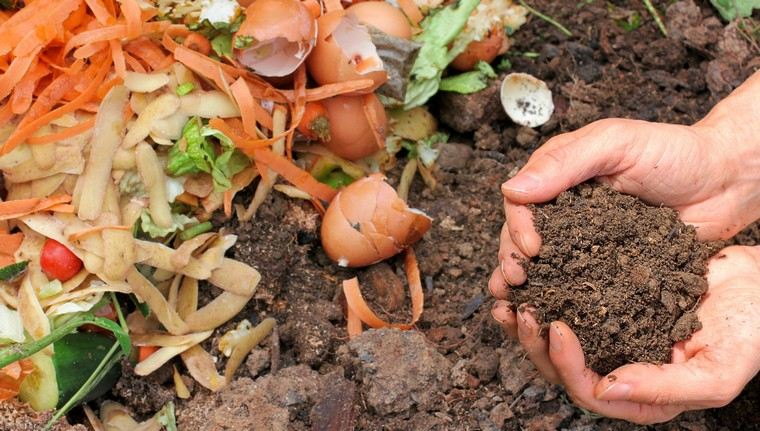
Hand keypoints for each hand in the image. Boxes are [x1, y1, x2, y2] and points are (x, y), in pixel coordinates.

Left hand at [491, 245, 759, 423]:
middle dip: (534, 342)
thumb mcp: (717, 370)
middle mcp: (620, 367)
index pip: (589, 391)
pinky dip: (547, 290)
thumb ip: (665, 388)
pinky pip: (569, 301)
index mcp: (642, 395)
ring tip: (510, 294)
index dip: (566, 365)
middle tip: (521, 309)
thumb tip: (606, 388)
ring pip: (557, 337)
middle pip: (562, 368)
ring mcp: (612, 334)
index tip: (555, 327)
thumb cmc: (750, 331)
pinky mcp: (608, 303)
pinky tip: (532, 273)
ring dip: (529, 320)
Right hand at [494, 117, 759, 289]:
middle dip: (513, 260)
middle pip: (523, 237)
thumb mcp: (616, 144)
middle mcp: (566, 210)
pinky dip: (562, 300)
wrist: (727, 182)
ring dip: (528, 285)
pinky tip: (552, 316)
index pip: (521, 203)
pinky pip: (580, 284)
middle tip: (515, 283)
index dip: (516, 226)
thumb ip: (565, 162)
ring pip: (545, 264)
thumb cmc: (675, 152)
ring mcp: (585, 240)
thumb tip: (511, 189)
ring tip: (518, 306)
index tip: (531, 248)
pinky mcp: (608, 267)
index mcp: (559, 176)